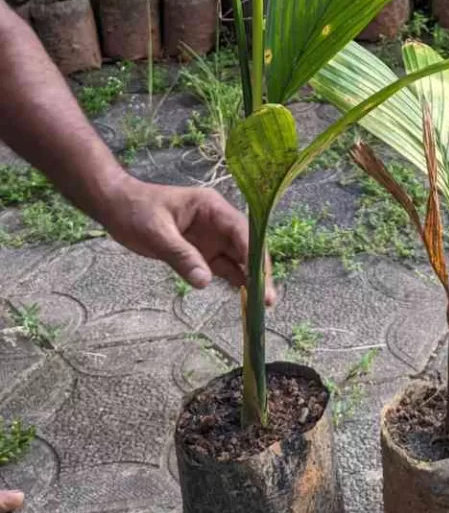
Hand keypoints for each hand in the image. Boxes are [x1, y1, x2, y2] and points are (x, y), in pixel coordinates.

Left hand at [99, 176, 275, 303]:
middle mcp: (218, 223)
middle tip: (267, 300)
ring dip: (250, 280)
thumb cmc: (135, 210)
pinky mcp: (202, 253)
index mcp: (211, 208)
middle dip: (259, 271)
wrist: (116, 207)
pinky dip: (235, 282)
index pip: (242, 231)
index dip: (255, 254)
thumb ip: (181, 256)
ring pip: (239, 260)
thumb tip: (205, 281)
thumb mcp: (156, 232)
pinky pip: (223, 268)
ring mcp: (212, 238)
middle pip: (247, 247)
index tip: (262, 278)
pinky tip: (245, 298)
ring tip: (261, 306)